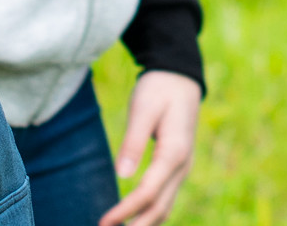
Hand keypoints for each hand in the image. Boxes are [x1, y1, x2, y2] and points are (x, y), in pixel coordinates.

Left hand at [100, 70, 200, 225]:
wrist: (180, 76)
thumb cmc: (159, 89)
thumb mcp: (143, 109)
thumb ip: (133, 141)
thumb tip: (121, 175)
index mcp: (174, 152)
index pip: (148, 192)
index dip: (125, 210)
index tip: (104, 222)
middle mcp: (182, 165)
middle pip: (160, 208)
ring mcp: (182, 168)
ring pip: (165, 206)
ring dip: (143, 224)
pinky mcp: (177, 167)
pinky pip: (165, 198)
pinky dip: (150, 213)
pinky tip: (132, 219)